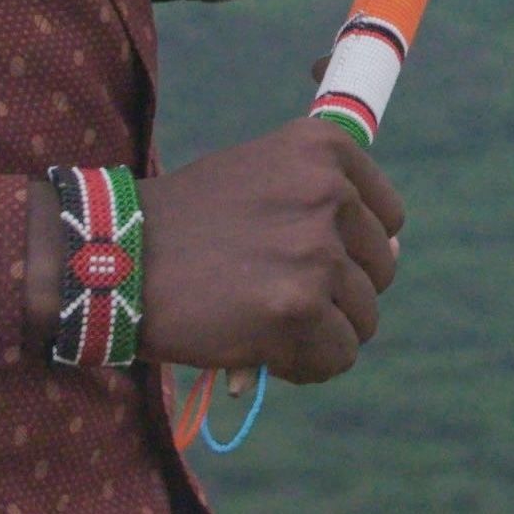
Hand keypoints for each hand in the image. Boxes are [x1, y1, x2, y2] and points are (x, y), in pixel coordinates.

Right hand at [140, 122, 400, 378]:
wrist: (118, 253)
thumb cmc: (189, 218)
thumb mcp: (260, 174)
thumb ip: (325, 201)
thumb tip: (395, 250)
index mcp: (322, 149)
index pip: (388, 217)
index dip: (352, 246)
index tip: (306, 251)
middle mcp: (327, 192)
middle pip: (380, 271)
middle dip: (336, 291)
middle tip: (274, 289)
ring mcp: (315, 252)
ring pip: (361, 319)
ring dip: (318, 330)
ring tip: (261, 318)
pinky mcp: (297, 309)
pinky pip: (337, 357)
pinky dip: (304, 364)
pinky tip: (260, 347)